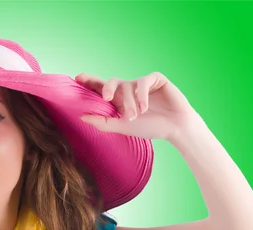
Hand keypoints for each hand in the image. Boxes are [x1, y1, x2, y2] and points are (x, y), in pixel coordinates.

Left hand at [76, 72, 200, 140]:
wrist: (175, 128)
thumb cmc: (149, 127)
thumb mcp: (122, 126)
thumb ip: (102, 122)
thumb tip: (81, 116)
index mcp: (119, 100)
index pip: (101, 88)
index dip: (89, 81)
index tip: (77, 78)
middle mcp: (128, 89)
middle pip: (111, 82)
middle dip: (107, 89)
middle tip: (106, 98)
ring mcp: (141, 84)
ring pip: (128, 86)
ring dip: (130, 102)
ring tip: (136, 115)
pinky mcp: (155, 79)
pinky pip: (143, 82)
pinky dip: (142, 95)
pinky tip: (145, 107)